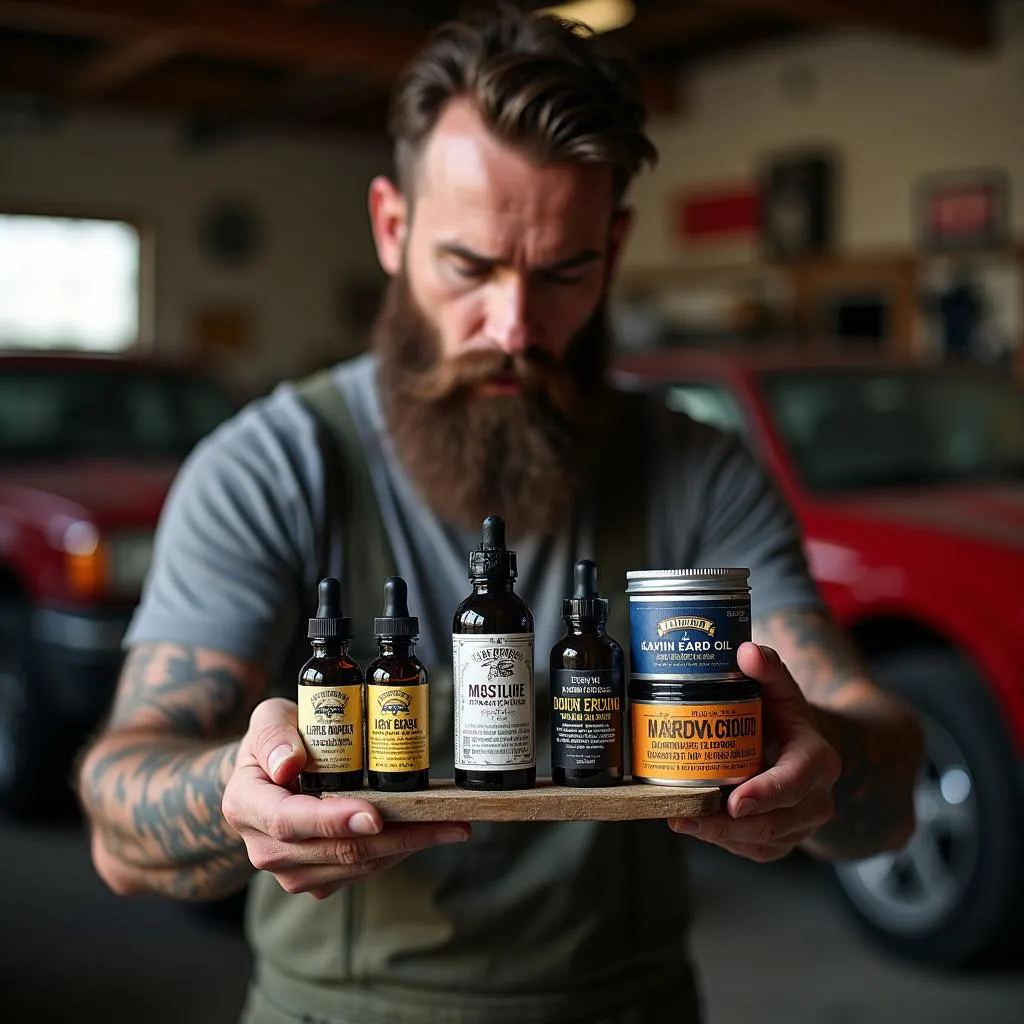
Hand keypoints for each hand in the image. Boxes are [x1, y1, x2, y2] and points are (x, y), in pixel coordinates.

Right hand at [223, 698, 469, 898]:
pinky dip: (398, 852)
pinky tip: (428, 833)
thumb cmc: (275, 740)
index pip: (290, 821)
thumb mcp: (268, 719)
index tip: (374, 815)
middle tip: (444, 822)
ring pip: (355, 866)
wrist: (268, 775)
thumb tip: (289, 763)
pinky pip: (362, 871)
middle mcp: (265, 848)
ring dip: (407, 847)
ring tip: (451, 826)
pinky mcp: (317, 878)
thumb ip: (274, 734)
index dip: (333, 820)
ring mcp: (291, 869)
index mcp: (246, 805)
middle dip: (394, 836)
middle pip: (334, 850)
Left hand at [667, 642, 840, 861]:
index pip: (795, 781)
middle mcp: (816, 799)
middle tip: (686, 816)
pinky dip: (723, 841)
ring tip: (679, 820)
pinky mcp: (782, 841)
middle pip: (774, 822)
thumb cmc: (783, 716)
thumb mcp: (779, 687)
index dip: (766, 794)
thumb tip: (746, 650)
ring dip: (719, 836)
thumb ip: (767, 667)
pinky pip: (753, 850)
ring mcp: (800, 825)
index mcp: (817, 759)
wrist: (802, 748)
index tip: (735, 802)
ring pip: (761, 841)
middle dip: (729, 825)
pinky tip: (694, 827)